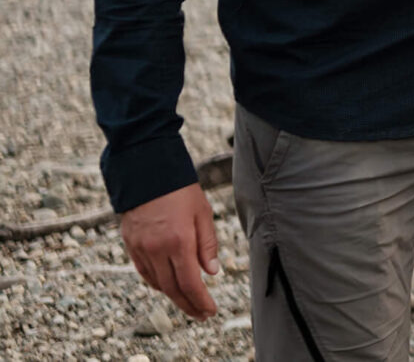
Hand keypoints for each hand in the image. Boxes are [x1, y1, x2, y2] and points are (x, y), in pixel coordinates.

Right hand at [120, 183, 220, 320]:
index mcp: (178, 241)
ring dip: (173, 296)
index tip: (210, 310)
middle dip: (188, 305)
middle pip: (172, 288)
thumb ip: (207, 244)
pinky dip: (158, 283)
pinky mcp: (130, 245)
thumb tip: (211, 272)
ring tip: (189, 303)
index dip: (200, 300)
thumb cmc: (180, 189)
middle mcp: (157, 249)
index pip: (190, 282)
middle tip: (202, 314)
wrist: (146, 171)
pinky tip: (168, 286)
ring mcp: (141, 249)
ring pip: (157, 283)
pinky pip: (144, 272)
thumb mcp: (203, 213)